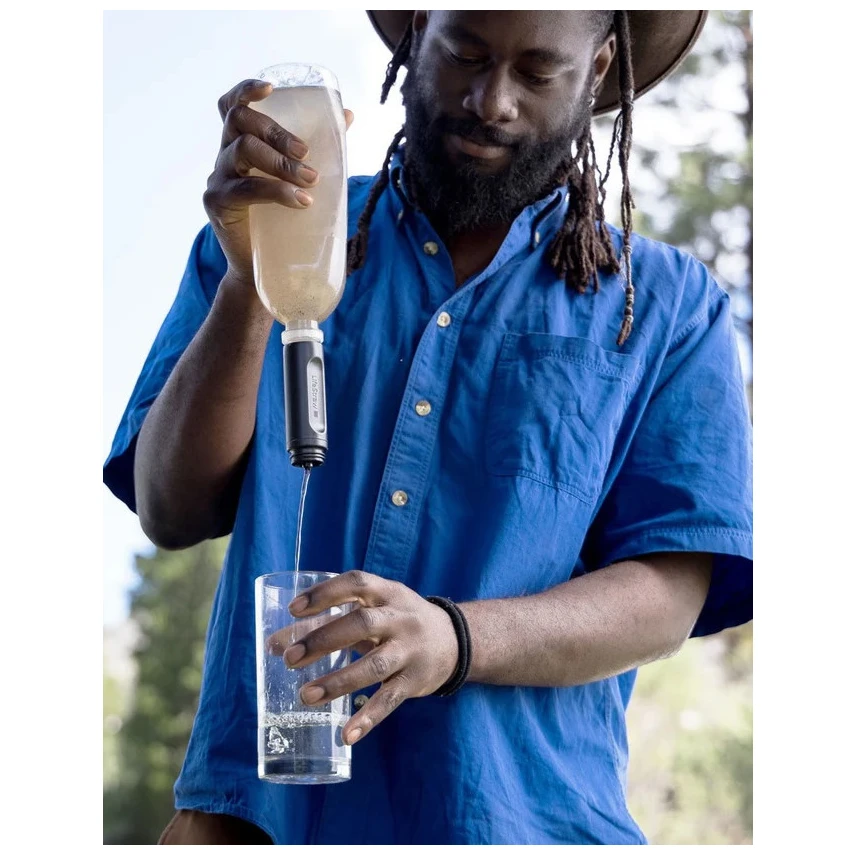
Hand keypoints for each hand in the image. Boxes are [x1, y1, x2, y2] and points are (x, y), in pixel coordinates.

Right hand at [202, 78, 354, 284]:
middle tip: (306, 153)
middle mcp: (224, 157)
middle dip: (277, 132)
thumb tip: (349, 116)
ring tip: (310, 180)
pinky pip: (246, 188)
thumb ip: (319, 150)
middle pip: (240, 122)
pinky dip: (276, 191)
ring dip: (281, 162)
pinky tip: (300, 201)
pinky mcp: (218, 204)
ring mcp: (218, 179)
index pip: (232, 107)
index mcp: (240, 145)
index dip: (246, 91)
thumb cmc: (282, 223)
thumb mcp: (299, 180)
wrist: (261, 271)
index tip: (270, 88)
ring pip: (243, 151)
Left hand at [268, 570, 459, 744]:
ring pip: (374, 665)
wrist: (456, 640)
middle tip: (290, 657)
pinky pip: (390, 700)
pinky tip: (346, 734)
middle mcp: (400, 618)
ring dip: (338, 682)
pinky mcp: (415, 681)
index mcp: (387, 593)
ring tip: (305, 696)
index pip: (356, 584)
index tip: (293, 609)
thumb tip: (278, 642)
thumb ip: (334, 620)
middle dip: (324, 639)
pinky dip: (368, 718)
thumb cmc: (399, 621)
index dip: (325, 593)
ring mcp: (410, 650)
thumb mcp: (377, 608)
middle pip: (362, 624)